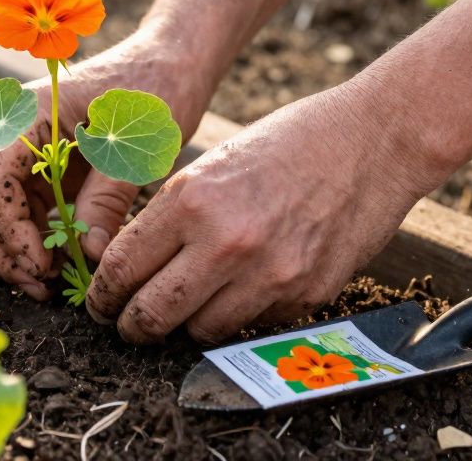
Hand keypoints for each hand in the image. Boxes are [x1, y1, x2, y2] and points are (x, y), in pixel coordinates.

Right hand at [0, 32, 209, 299]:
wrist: (166, 68)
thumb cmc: (153, 94)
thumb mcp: (135, 148)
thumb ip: (107, 199)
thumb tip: (90, 254)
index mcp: (28, 114)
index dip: (9, 229)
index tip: (43, 265)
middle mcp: (12, 133)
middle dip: (1, 248)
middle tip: (43, 286)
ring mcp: (21, 153)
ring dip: (12, 251)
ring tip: (51, 283)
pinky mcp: (38, 171)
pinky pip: (18, 213)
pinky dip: (30, 242)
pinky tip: (60, 266)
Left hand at [84, 82, 452, 343]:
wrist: (373, 140)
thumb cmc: (287, 143)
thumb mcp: (210, 166)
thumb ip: (171, 218)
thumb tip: (130, 267)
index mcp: (190, 200)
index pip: (121, 268)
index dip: (101, 294)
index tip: (98, 302)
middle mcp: (225, 243)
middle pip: (152, 314)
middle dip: (131, 326)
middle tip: (126, 325)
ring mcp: (270, 275)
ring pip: (200, 331)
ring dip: (186, 325)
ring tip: (186, 307)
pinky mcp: (307, 295)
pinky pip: (254, 325)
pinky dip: (241, 316)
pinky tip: (244, 288)